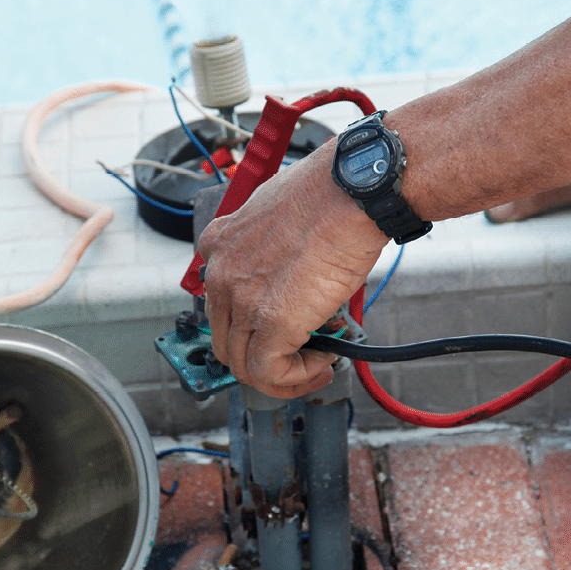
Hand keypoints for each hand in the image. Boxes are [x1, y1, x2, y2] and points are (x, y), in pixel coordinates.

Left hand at [198, 143, 388, 397]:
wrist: (352, 192)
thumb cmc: (329, 194)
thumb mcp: (279, 212)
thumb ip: (272, 245)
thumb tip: (290, 270)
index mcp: (220, 244)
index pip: (218, 303)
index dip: (250, 325)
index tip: (277, 329)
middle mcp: (221, 273)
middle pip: (225, 340)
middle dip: (262, 355)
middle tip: (299, 354)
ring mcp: (242, 299)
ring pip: (243, 364)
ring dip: (283, 373)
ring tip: (317, 361)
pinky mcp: (270, 321)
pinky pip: (268, 372)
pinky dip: (295, 377)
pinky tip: (321, 360)